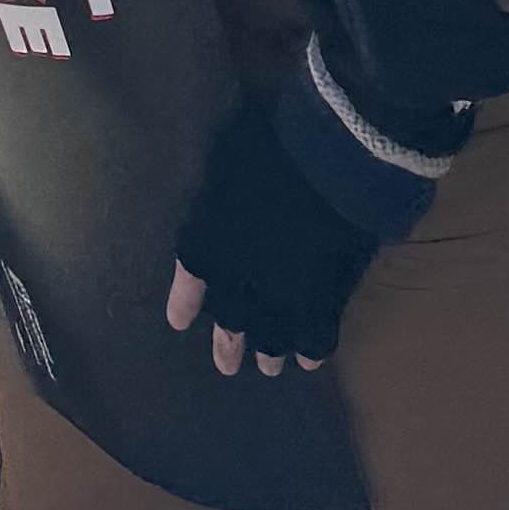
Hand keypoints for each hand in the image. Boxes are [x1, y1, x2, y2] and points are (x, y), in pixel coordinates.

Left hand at [167, 99, 376, 377]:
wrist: (329, 159)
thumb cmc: (272, 144)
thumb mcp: (228, 154)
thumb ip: (221, 178)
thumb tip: (219, 172)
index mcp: (208, 244)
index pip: (190, 281)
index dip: (184, 302)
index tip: (179, 321)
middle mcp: (238, 281)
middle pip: (229, 325)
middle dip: (227, 345)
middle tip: (227, 364)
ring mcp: (281, 298)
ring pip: (269, 342)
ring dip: (267, 354)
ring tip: (267, 365)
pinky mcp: (323, 303)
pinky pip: (314, 341)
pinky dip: (310, 353)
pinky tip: (309, 362)